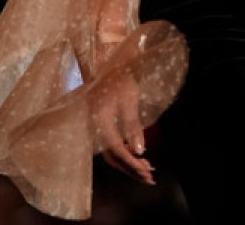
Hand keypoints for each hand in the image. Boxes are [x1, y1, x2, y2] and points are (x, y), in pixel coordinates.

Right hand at [92, 67, 154, 185]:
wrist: (104, 65)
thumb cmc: (119, 78)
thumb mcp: (129, 99)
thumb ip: (133, 126)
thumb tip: (140, 151)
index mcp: (100, 122)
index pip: (118, 150)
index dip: (132, 163)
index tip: (147, 172)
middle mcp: (94, 129)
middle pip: (112, 157)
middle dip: (131, 169)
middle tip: (149, 178)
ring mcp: (95, 129)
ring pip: (110, 154)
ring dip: (128, 164)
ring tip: (146, 170)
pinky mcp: (98, 127)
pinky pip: (109, 146)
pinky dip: (123, 154)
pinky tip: (136, 156)